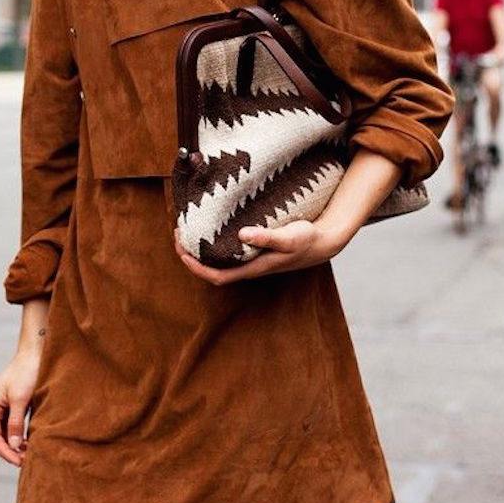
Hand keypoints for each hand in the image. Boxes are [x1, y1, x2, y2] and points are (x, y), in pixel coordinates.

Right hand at [0, 350, 41, 466]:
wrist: (36, 353)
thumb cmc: (27, 372)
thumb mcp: (21, 398)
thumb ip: (16, 423)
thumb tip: (15, 447)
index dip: (5, 452)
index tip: (20, 462)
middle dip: (10, 451)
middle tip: (27, 461)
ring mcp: (3, 408)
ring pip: (6, 434)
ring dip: (16, 446)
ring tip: (31, 455)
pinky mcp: (14, 407)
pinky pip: (14, 428)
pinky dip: (21, 437)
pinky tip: (32, 443)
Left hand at [173, 219, 347, 285]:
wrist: (324, 242)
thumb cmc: (306, 240)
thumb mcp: (288, 237)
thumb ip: (266, 237)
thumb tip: (241, 235)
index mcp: (253, 268)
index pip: (216, 276)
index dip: (195, 267)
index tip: (181, 250)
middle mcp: (250, 266)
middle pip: (213, 269)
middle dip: (192, 255)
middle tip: (179, 233)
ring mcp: (253, 260)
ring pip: (220, 260)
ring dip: (202, 248)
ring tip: (190, 228)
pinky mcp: (257, 250)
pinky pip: (229, 250)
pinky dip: (215, 242)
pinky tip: (213, 226)